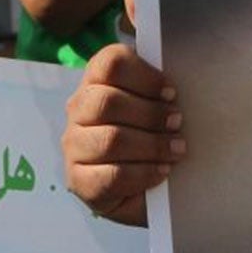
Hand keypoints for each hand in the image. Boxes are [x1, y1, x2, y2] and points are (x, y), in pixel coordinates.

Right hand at [62, 36, 181, 227]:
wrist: (146, 189)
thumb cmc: (155, 138)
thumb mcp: (160, 109)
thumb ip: (163, 91)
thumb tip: (176, 84)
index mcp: (97, 81)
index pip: (110, 63)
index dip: (145, 76)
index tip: (172, 93)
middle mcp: (79, 109)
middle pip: (107, 101)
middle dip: (150, 114)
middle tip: (177, 124)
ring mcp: (74, 146)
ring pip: (110, 139)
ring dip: (152, 145)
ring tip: (176, 150)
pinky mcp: (79, 180)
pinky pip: (112, 175)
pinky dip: (144, 173)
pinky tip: (161, 172)